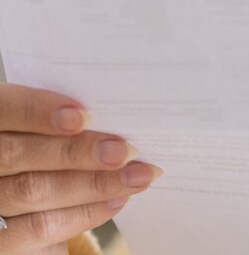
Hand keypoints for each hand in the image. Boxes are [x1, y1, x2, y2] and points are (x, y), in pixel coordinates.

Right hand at [0, 83, 162, 254]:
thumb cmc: (45, 147)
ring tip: (136, 177)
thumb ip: (61, 121)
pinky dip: (83, 214)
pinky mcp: (3, 238)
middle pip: (18, 155)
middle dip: (76, 152)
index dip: (38, 112)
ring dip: (93, 184)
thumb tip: (113, 119)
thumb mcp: (42, 128)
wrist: (27, 198)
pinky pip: (39, 229)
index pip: (5, 110)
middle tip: (125, 151)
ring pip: (32, 191)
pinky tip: (116, 201)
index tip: (81, 116)